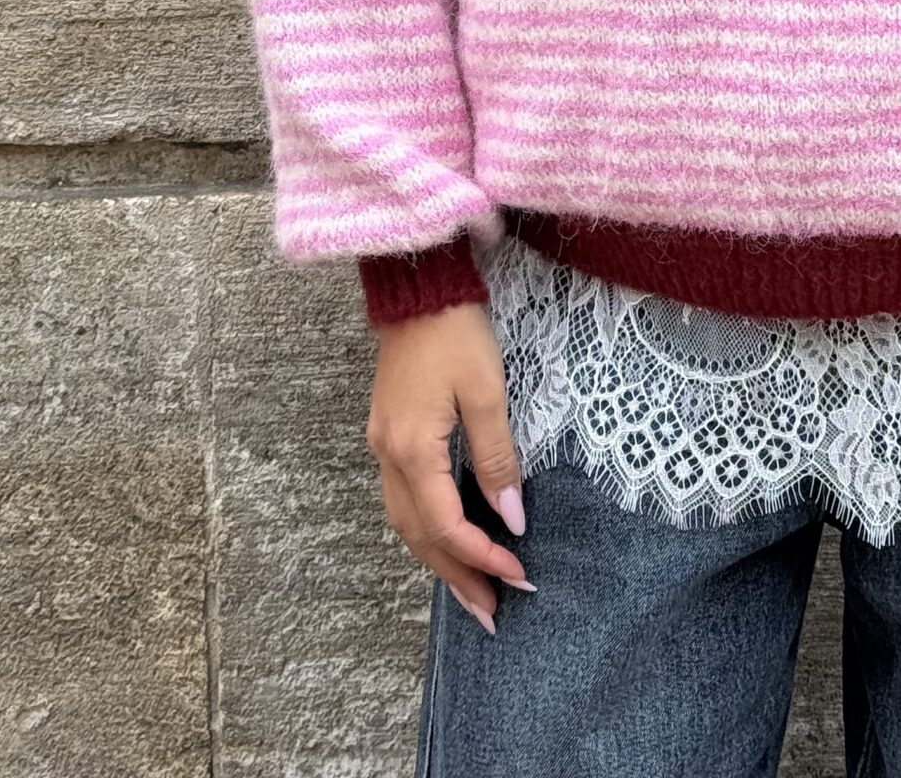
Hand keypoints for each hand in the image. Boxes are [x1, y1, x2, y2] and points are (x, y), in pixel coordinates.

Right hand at [367, 300, 534, 632]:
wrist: (417, 288)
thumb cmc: (455, 333)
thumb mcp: (486, 391)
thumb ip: (497, 456)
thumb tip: (512, 514)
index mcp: (411, 449)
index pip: (447, 524)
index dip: (482, 554)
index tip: (518, 571)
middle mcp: (388, 456)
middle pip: (420, 536)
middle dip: (456, 576)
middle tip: (491, 612)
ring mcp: (382, 446)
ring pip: (407, 522)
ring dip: (439, 559)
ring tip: (473, 590)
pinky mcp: (388, 435)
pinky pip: (404, 500)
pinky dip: (427, 529)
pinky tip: (449, 539)